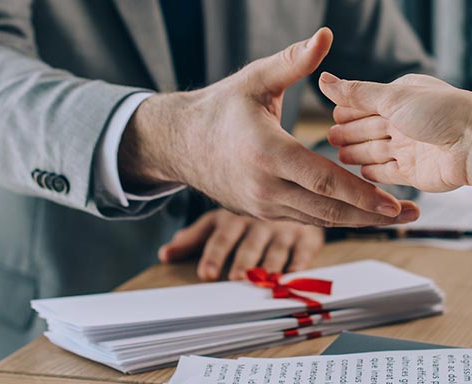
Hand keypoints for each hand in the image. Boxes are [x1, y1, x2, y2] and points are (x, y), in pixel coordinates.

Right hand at [118, 28, 419, 227]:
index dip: (361, 194)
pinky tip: (362, 212)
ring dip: (359, 220)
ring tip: (396, 216)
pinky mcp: (262, 213)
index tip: (394, 201)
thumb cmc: (220, 107)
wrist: (180, 142)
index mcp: (267, 154)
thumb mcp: (254, 79)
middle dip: (372, 215)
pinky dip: (335, 217)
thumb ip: (293, 61)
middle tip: (410, 213)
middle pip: (329, 209)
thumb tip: (325, 34)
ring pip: (320, 219)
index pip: (324, 180)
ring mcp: (263, 206)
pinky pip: (305, 218)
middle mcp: (265, 187)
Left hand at [158, 209, 324, 280]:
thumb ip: (193, 239)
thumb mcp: (219, 221)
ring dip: (271, 266)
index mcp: (235, 220)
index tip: (206, 274)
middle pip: (249, 246)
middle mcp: (259, 224)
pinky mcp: (308, 237)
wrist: (290, 192)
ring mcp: (285, 230)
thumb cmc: (247, 217)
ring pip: (276, 251)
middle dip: (244, 263)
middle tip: (237, 278)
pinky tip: (295, 275)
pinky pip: (304, 252)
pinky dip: (300, 264)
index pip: (222, 238)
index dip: (214, 256)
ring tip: (267, 280)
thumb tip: (163, 255)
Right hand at [318, 73, 471, 194]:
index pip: (368, 103)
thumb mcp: (394, 97)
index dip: (350, 110)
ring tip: (339, 156)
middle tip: (330, 137)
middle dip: (351, 132)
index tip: (332, 116)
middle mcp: (406, 121)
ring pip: (376, 151)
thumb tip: (323, 79)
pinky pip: (389, 173)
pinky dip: (375, 174)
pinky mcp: (415, 172)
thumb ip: (357, 93)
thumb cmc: (439, 112)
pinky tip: (361, 173)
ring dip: (358, 153)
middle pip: (370, 128)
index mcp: (403, 97)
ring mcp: (411, 147)